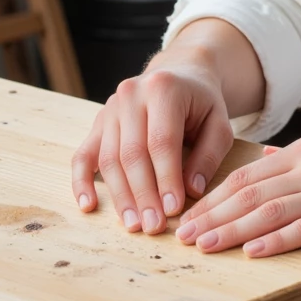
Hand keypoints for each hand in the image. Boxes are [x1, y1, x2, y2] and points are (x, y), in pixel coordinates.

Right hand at [71, 60, 234, 234]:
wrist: (178, 74)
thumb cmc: (201, 102)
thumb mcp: (219, 122)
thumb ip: (208, 155)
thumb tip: (191, 191)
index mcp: (164, 88)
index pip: (162, 141)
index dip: (166, 178)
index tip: (173, 210)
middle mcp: (132, 94)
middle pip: (132, 153)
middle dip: (143, 194)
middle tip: (152, 226)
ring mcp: (110, 107)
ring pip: (109, 158)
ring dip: (120, 196)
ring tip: (133, 224)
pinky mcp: (98, 122)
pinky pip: (83, 155)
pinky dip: (82, 181)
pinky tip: (89, 205)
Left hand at [174, 123, 300, 257]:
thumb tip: (269, 159)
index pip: (248, 175)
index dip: (214, 197)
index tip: (189, 216)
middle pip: (249, 193)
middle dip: (211, 215)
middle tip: (181, 237)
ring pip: (269, 210)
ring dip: (231, 230)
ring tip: (203, 246)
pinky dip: (275, 240)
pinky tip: (253, 251)